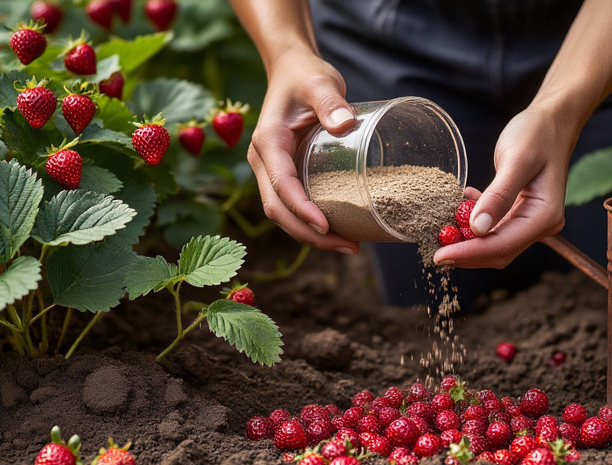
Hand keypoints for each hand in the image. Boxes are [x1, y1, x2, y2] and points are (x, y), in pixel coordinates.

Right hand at [247, 50, 359, 252]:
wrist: (290, 70)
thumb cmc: (305, 75)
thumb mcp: (320, 83)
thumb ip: (331, 101)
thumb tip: (345, 124)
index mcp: (268, 142)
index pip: (282, 185)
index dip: (302, 210)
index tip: (326, 227)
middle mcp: (263, 160)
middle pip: (278, 210)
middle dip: (309, 234)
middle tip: (348, 246)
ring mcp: (270, 170)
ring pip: (283, 213)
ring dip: (310, 235)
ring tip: (348, 245)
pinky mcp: (282, 173)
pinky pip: (292, 205)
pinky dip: (310, 222)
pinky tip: (338, 230)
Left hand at [433, 103, 575, 267]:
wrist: (551, 121)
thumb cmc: (537, 135)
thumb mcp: (516, 160)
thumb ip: (498, 196)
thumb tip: (477, 229)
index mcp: (544, 215)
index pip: (502, 245)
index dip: (469, 254)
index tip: (440, 256)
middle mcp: (541, 224)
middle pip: (499, 251)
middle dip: (466, 254)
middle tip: (434, 252)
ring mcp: (531, 220)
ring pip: (494, 243)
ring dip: (468, 242)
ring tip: (441, 232)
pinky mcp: (519, 213)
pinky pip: (494, 228)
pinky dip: (473, 225)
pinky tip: (460, 208)